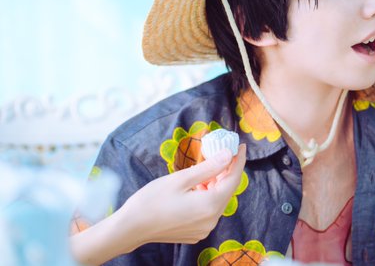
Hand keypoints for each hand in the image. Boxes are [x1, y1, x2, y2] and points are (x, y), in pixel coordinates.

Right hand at [120, 144, 246, 244]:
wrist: (130, 228)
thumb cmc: (151, 200)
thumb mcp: (181, 179)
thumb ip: (208, 167)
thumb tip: (228, 154)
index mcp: (210, 205)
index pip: (233, 179)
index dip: (238, 161)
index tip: (241, 146)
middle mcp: (212, 220)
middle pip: (227, 190)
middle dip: (226, 171)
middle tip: (221, 153)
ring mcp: (204, 229)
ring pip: (218, 200)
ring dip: (215, 184)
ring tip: (205, 169)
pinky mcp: (196, 232)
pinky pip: (209, 210)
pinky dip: (207, 196)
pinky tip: (196, 186)